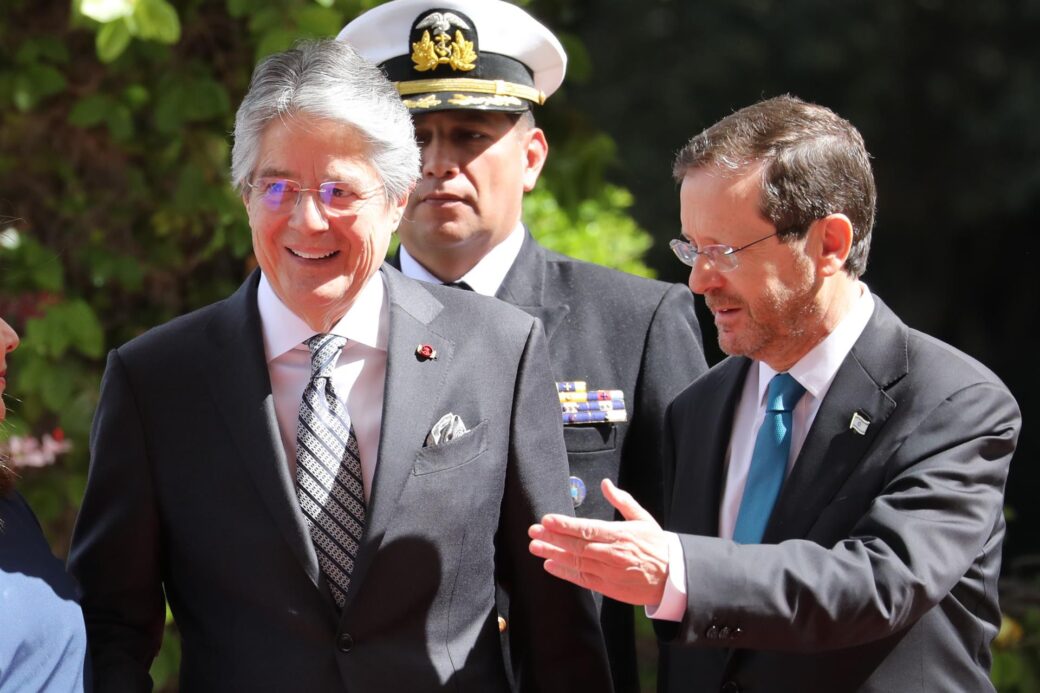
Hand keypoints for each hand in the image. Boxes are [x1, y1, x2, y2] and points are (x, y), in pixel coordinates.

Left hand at [528, 479, 669, 605]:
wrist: (672, 577)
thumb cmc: (656, 545)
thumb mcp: (643, 518)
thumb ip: (622, 500)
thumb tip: (605, 483)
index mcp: (619, 535)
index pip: (586, 529)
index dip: (564, 525)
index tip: (546, 520)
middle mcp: (611, 554)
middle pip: (576, 546)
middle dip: (552, 538)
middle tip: (533, 532)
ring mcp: (608, 572)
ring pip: (576, 562)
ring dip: (553, 554)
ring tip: (535, 548)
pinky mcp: (607, 587)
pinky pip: (581, 579)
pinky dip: (564, 573)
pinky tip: (550, 565)